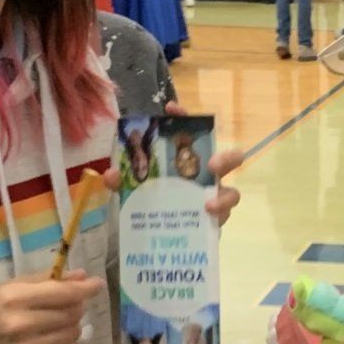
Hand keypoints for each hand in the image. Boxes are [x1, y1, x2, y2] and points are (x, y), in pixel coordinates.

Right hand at [0, 272, 103, 343]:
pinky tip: (54, 338)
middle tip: (71, 304)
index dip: (85, 288)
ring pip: (72, 333)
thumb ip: (47, 280)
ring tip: (59, 322)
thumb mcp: (12, 288)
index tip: (97, 284)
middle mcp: (20, 324)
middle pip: (71, 313)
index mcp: (13, 298)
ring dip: (73, 325)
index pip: (62, 293)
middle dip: (77, 306)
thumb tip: (82, 276)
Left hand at [98, 105, 242, 227]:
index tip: (171, 108)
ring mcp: (215, 201)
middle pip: (230, 160)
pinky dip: (217, 216)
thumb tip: (112, 174)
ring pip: (232, 194)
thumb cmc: (154, 205)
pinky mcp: (215, 222)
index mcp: (188, 162)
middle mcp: (206, 178)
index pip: (189, 133)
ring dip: (223, 197)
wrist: (159, 235)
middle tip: (212, 165)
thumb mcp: (134, 190)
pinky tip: (207, 216)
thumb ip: (124, 181)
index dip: (183, 118)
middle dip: (225, 158)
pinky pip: (223, 218)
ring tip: (208, 204)